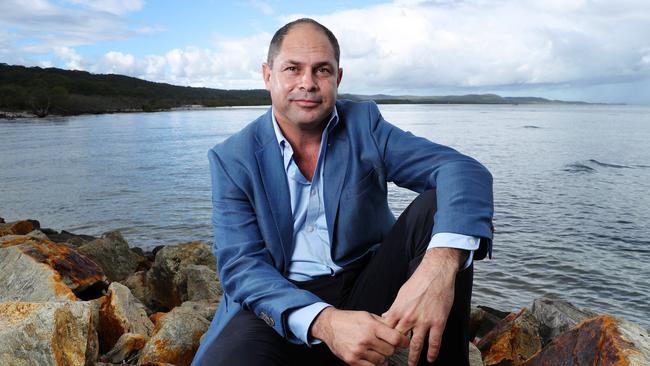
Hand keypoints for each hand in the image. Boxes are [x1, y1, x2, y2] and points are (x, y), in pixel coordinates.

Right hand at [311, 307, 408, 365]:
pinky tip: (371, 357)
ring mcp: (358, 351)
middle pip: (390, 351)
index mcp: (371, 326)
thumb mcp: (368, 316)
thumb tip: (399, 330)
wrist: (330, 325)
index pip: (395, 338)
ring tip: (376, 350)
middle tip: (386, 344)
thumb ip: (383, 323)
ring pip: (382, 360)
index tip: (404, 343)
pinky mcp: (352, 360)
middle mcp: (366, 339)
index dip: (403, 342)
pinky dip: (373, 363)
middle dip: (390, 348)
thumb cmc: (350, 319)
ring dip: (382, 357)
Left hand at [382, 248, 464, 365]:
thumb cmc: (418, 282)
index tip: (383, 346)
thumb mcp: (401, 295)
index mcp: (397, 310)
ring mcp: (424, 322)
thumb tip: (385, 317)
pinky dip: (432, 352)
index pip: (386, 330)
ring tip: (411, 365)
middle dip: (396, 351)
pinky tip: (431, 358)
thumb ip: (394, 308)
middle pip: (399, 340)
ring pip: (416, 345)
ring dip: (413, 357)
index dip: (384, 340)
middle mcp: (409, 318)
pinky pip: (435, 342)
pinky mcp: (438, 323)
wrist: (436, 273)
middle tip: (394, 358)